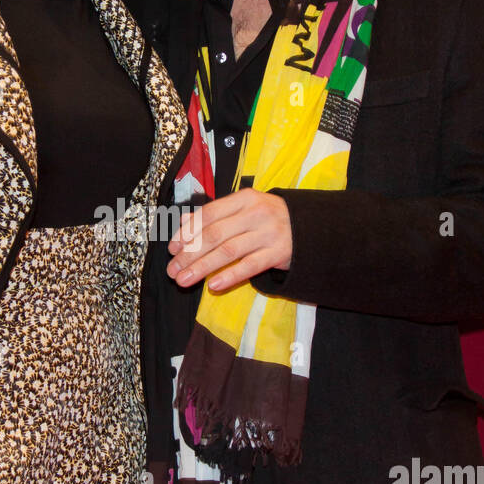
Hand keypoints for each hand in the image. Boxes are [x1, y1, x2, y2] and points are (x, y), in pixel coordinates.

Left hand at [167, 189, 291, 292]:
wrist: (310, 228)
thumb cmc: (269, 219)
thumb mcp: (244, 209)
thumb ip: (215, 215)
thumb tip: (183, 224)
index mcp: (244, 198)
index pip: (209, 214)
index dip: (188, 232)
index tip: (172, 249)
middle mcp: (256, 213)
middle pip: (215, 234)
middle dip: (190, 254)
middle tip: (173, 270)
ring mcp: (268, 233)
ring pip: (228, 251)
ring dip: (202, 267)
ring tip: (184, 280)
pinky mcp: (279, 253)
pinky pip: (250, 266)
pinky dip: (230, 276)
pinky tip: (213, 285)